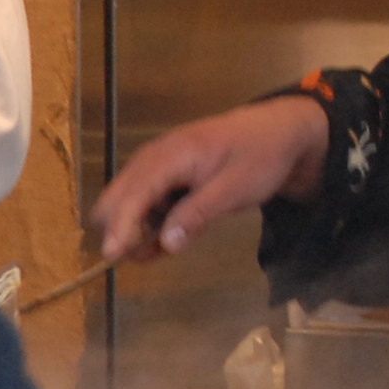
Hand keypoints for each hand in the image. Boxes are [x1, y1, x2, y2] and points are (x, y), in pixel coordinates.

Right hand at [91, 95, 328, 263]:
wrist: (276, 132)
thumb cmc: (259, 157)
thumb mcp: (236, 188)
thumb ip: (199, 214)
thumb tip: (166, 243)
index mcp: (171, 155)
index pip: (134, 193)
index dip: (120, 225)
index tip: (111, 256)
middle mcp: (155, 157)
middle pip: (116, 198)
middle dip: (124, 231)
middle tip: (152, 255)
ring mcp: (156, 166)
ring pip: (126, 204)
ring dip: (138, 230)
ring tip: (169, 247)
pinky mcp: (163, 176)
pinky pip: (143, 204)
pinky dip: (151, 224)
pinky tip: (176, 234)